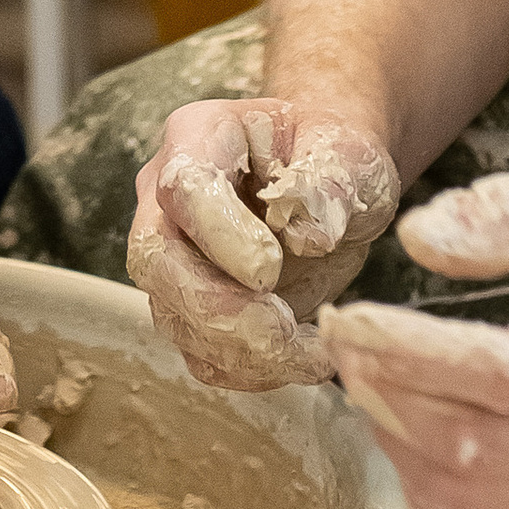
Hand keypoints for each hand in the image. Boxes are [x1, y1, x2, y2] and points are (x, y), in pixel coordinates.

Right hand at [127, 97, 398, 389]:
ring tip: (314, 350)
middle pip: (157, 262)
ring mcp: (173, 258)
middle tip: (283, 331)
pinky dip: (252, 371)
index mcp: (198, 137)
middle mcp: (167, 199)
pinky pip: (202, 356)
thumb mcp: (350, 150)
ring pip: (175, 319)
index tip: (272, 270)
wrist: (331, 186)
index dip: (220, 236)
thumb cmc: (334, 155)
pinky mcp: (192, 311)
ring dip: (244, 352)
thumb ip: (330, 181)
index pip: (183, 188)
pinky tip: (303, 357)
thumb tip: (309, 233)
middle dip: (219, 310)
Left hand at [316, 173, 508, 508]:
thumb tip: (419, 238)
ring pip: (467, 494)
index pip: (501, 373)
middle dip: (385, 393)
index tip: (349, 319)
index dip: (411, 352)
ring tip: (363, 382)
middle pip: (473, 442)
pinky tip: (403, 430)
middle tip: (340, 346)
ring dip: (393, 440)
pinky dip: (425, 481)